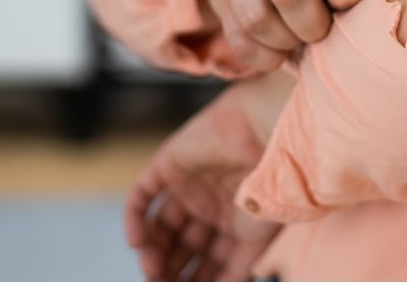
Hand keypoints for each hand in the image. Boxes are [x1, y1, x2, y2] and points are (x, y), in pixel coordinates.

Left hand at [125, 69, 297, 281]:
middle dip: (169, 268)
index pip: (204, 257)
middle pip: (180, 245)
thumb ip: (235, 270)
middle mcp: (209, 203)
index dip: (193, 279)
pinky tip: (137, 243)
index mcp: (232, 220)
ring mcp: (188, 184)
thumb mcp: (256, 241)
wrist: (270, 138)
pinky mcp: (169, 164)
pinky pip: (142, 196)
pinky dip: (134, 220)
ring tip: (151, 269)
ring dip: (151, 250)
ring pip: (159, 225)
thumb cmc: (273, 187)